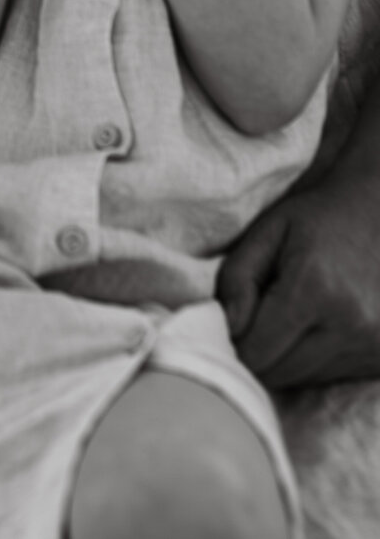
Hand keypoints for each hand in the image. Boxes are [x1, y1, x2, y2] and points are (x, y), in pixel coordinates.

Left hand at [218, 171, 379, 385]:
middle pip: (280, 375)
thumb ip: (237, 277)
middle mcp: (351, 324)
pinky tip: (319, 324)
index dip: (233, 342)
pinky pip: (333, 377)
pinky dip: (315, 359)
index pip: (256, 354)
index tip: (231, 322)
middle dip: (258, 352)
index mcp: (315, 288)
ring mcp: (375, 345)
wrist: (377, 211)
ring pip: (305, 380)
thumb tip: (228, 328)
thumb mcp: (266, 230)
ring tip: (291, 316)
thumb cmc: (316, 218)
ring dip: (287, 358)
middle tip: (257, 318)